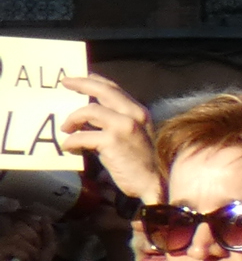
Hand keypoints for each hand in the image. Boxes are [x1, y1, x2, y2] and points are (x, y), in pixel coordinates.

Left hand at [55, 73, 157, 201]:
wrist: (156, 182)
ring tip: (66, 129)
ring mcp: (124, 126)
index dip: (96, 81)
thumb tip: (87, 120)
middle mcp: (134, 114)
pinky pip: (82, 136)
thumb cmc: (142, 163)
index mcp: (139, 112)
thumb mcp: (133, 137)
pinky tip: (69, 148)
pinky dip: (71, 142)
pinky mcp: (113, 141)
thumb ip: (114, 125)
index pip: (115, 89)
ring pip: (89, 111)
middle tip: (66, 82)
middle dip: (82, 84)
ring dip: (72, 119)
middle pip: (103, 91)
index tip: (81, 78)